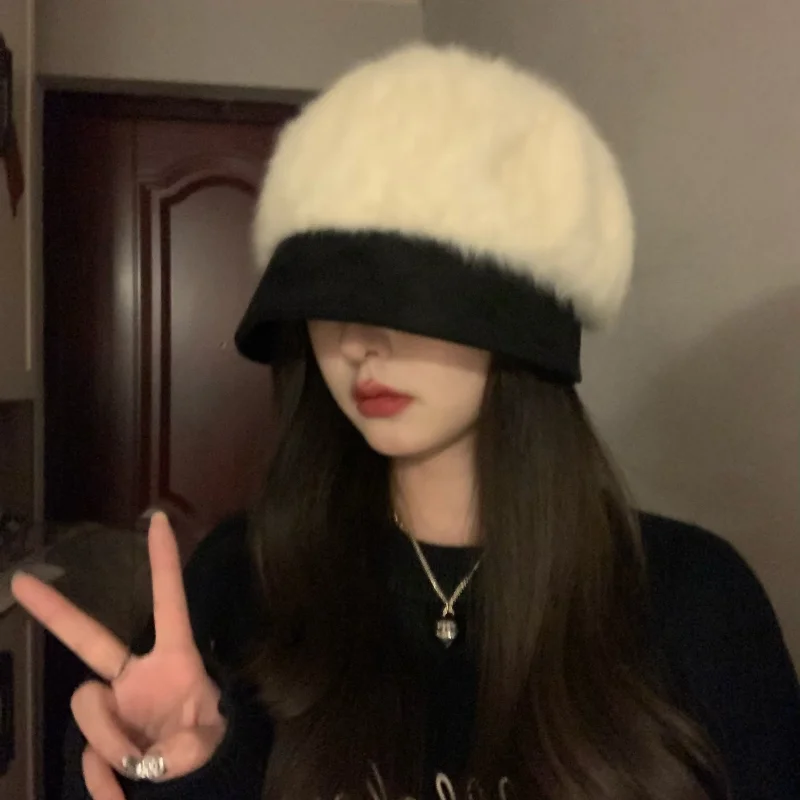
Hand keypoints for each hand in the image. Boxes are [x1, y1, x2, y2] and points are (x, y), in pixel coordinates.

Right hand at [12, 512, 226, 798]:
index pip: (169, 602)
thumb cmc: (214, 752)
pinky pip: (88, 757)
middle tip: (21, 581)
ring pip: (86, 708)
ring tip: (141, 765)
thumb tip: (146, 757)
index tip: (158, 518)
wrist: (198, 791)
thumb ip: (186, 746)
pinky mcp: (100, 739)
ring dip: (110, 741)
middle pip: (89, 639)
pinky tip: (123, 791)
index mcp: (174, 661)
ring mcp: (114, 706)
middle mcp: (137, 676)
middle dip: (55, 610)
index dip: (164, 562)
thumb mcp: (212, 744)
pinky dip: (104, 780)